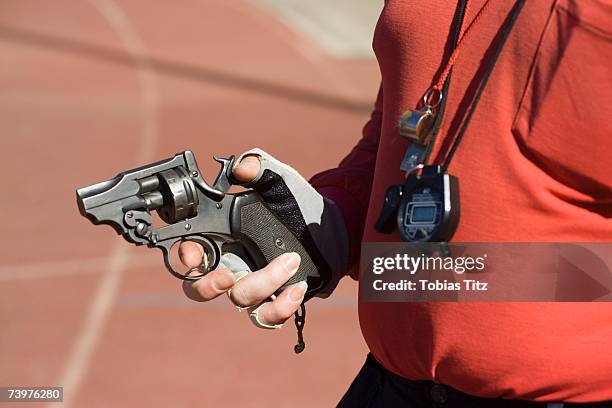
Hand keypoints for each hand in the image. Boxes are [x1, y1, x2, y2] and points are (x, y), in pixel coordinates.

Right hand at [179, 155, 307, 327]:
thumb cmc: (296, 203)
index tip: (194, 255)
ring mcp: (253, 284)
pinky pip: (267, 318)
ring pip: (239, 301)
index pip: (189, 250)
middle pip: (199, 288)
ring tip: (291, 261)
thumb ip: (258, 166)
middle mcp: (232, 263)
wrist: (332, 227)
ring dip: (262, 285)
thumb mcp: (279, 179)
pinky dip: (279, 309)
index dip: (184, 255)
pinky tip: (297, 289)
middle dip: (206, 286)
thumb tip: (241, 167)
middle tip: (227, 276)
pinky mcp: (275, 300)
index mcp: (223, 235)